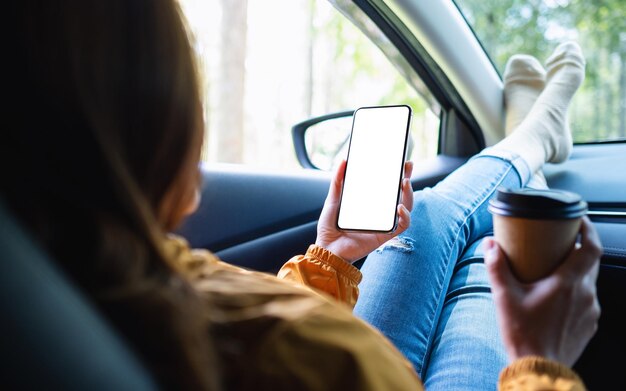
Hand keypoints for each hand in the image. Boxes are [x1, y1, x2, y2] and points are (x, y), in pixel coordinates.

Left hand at [315, 159, 413, 262]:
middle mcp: (380, 213)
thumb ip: (338, 181)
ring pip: (406, 208)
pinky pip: (402, 226)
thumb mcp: (333, 199)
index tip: (402, 162)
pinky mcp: (385, 236)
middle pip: (400, 195)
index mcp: (370, 204)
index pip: (388, 187)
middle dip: (407, 179)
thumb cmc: (329, 228)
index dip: (398, 174)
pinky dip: (405, 216)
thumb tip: (344, 161)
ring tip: (404, 183)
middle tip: (407, 166)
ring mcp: (384, 224)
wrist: (326, 249)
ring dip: (409, 195)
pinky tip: (399, 207)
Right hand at [484, 217, 601, 365]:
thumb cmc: (524, 335)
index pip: (591, 247)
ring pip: (587, 283)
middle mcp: (585, 295)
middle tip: (558, 243)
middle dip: (576, 250)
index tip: (579, 219)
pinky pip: (585, 302)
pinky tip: (554, 299)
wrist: (539, 369)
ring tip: (552, 273)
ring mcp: (589, 312)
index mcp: (568, 283)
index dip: (588, 229)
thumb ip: (496, 267)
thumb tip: (489, 245)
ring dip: (573, 274)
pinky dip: (573, 293)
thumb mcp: (504, 297)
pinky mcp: (588, 326)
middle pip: (589, 263)